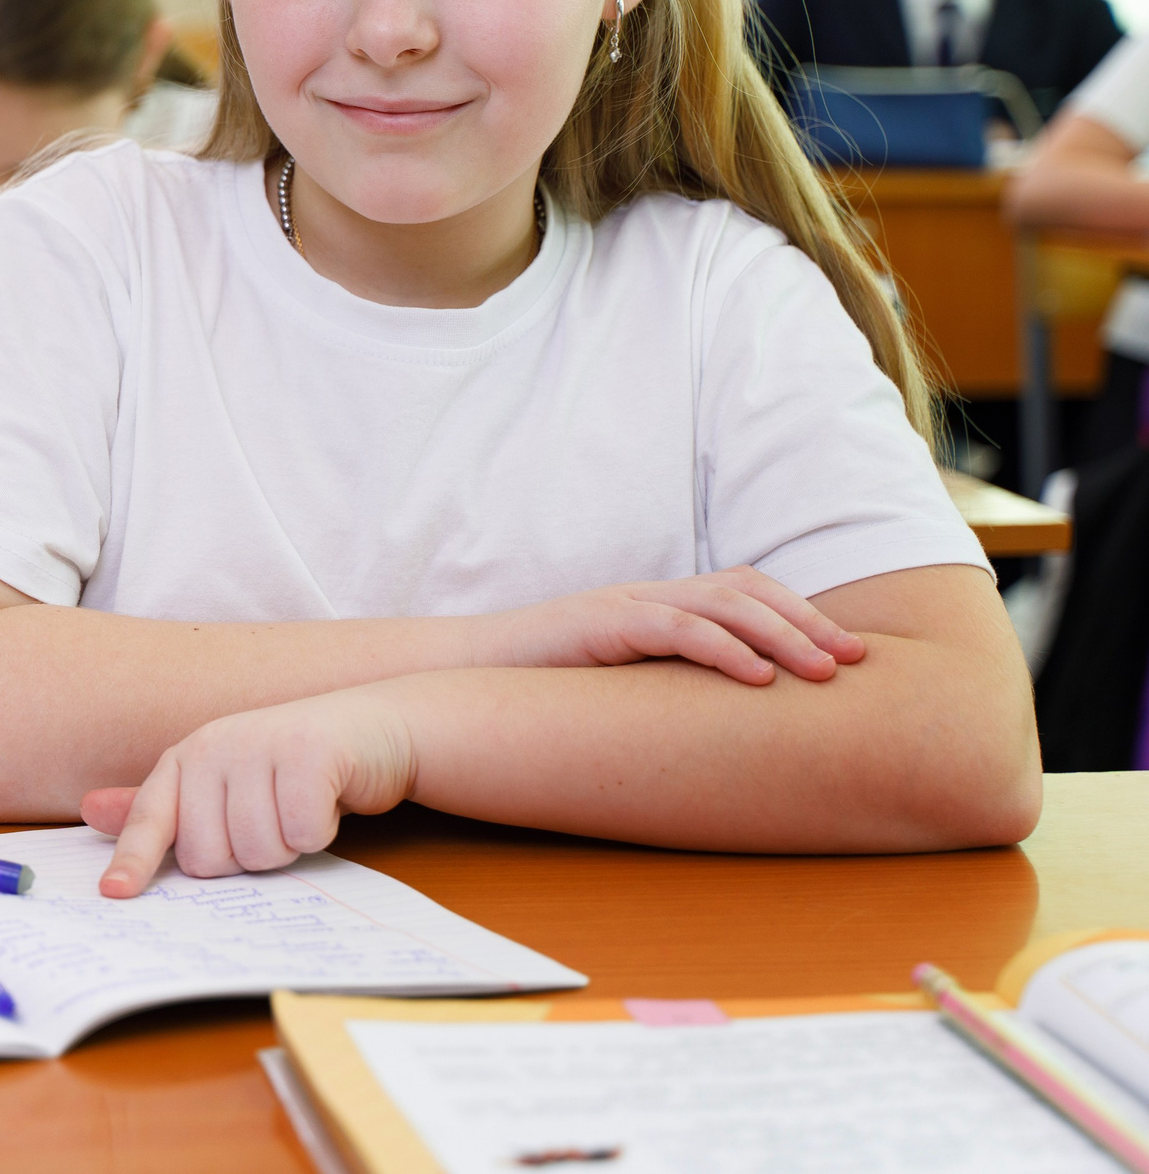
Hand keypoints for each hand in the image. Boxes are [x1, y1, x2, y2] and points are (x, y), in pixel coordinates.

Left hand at [81, 690, 416, 897]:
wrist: (370, 728)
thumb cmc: (291, 768)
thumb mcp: (225, 784)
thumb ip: (167, 805)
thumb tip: (92, 812)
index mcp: (186, 760)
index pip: (150, 818)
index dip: (132, 859)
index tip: (114, 893)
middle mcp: (214, 747)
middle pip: (208, 857)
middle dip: (244, 859)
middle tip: (270, 821)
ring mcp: (259, 745)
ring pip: (257, 852)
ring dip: (286, 848)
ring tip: (297, 810)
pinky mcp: (308, 753)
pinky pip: (302, 834)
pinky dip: (319, 832)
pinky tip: (326, 802)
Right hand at [471, 566, 862, 685]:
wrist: (461, 673)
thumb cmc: (537, 687)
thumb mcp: (616, 685)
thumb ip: (663, 687)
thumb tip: (725, 728)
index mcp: (656, 607)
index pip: (743, 591)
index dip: (799, 615)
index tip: (848, 655)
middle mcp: (648, 596)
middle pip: (747, 590)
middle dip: (808, 623)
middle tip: (858, 660)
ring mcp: (625, 606)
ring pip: (722, 603)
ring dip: (783, 635)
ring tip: (825, 670)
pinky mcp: (600, 624)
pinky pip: (674, 627)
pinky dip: (723, 649)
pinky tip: (758, 677)